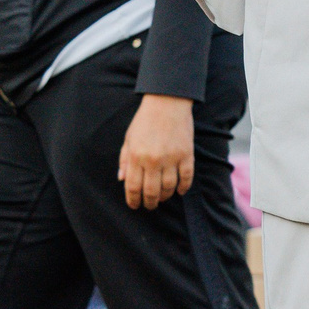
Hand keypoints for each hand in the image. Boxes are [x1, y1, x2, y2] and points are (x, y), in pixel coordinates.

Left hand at [118, 95, 195, 209]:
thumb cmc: (145, 120)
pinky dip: (183, 187)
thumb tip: (122, 179)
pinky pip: (187, 177)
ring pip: (169, 187)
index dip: (133, 200)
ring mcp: (172, 158)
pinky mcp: (187, 154)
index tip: (135, 205)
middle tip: (150, 206)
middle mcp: (154, 160)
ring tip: (163, 198)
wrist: (167, 102)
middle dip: (149, 202)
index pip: (133, 186)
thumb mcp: (129, 138)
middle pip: (151, 191)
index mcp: (137, 156)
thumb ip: (125, 159)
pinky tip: (180, 191)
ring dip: (166, 196)